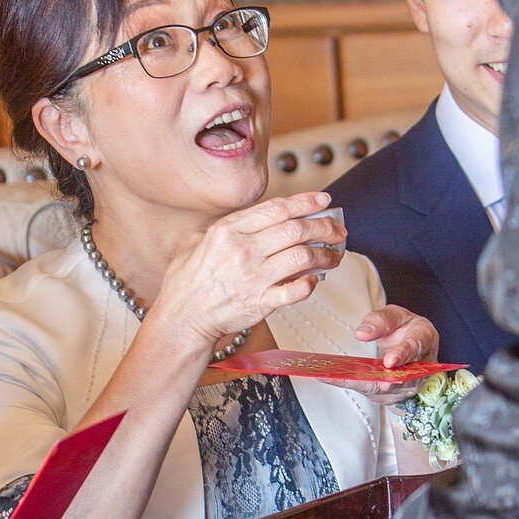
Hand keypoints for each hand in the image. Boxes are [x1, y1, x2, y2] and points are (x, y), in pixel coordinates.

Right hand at [153, 191, 345, 356]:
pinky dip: (310, 283)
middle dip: (324, 226)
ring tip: (334, 256)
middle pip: (296, 229)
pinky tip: (314, 280)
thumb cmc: (187, 283)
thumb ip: (224, 228)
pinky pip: (296, 290)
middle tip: (337, 230)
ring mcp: (253, 277)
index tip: (324, 199)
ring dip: (325, 254)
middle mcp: (243, 250)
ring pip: (303, 256)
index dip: (306, 202)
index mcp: (228, 231)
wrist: (181, 319)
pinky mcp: (259, 303)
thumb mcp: (196, 243)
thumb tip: (250, 219)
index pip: (277, 208)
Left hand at [347, 305, 438, 402]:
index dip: (402, 355)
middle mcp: (422, 366)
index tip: (389, 361)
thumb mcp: (393, 315)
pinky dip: (356, 385)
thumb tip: (361, 334)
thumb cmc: (404, 328)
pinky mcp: (394, 393)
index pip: (415, 348)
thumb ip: (379, 321)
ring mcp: (410, 383)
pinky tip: (337, 379)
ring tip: (340, 378)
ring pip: (386, 389)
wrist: (409, 342)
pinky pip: (374, 392)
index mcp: (424, 339)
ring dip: (364, 385)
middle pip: (402, 377)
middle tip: (364, 381)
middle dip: (383, 381)